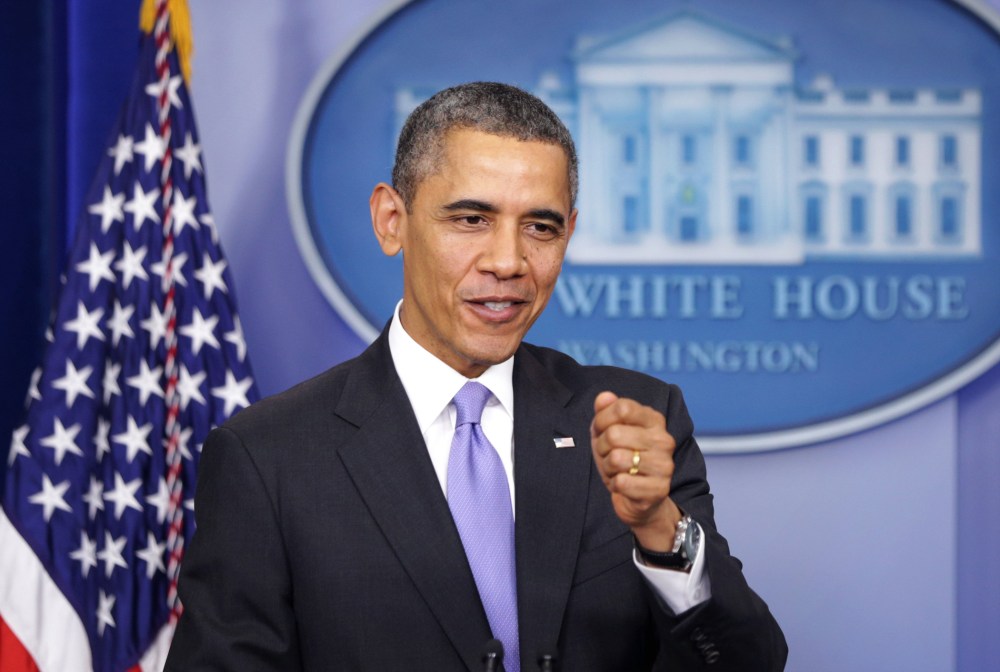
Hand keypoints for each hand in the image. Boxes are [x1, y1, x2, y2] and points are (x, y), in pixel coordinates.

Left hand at [590, 391, 681, 551]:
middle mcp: (664, 440)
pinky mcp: (659, 489)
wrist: (639, 499)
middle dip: (602, 447)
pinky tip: (624, 485)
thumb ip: (605, 411)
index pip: (622, 408)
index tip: (602, 430)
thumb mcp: (608, 431)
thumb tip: (604, 397)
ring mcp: (664, 465)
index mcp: (654, 420)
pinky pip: (621, 482)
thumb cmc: (622, 459)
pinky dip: (615, 485)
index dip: (602, 420)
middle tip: (609, 455)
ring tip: (617, 470)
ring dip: (608, 467)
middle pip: (614, 434)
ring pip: (616, 458)